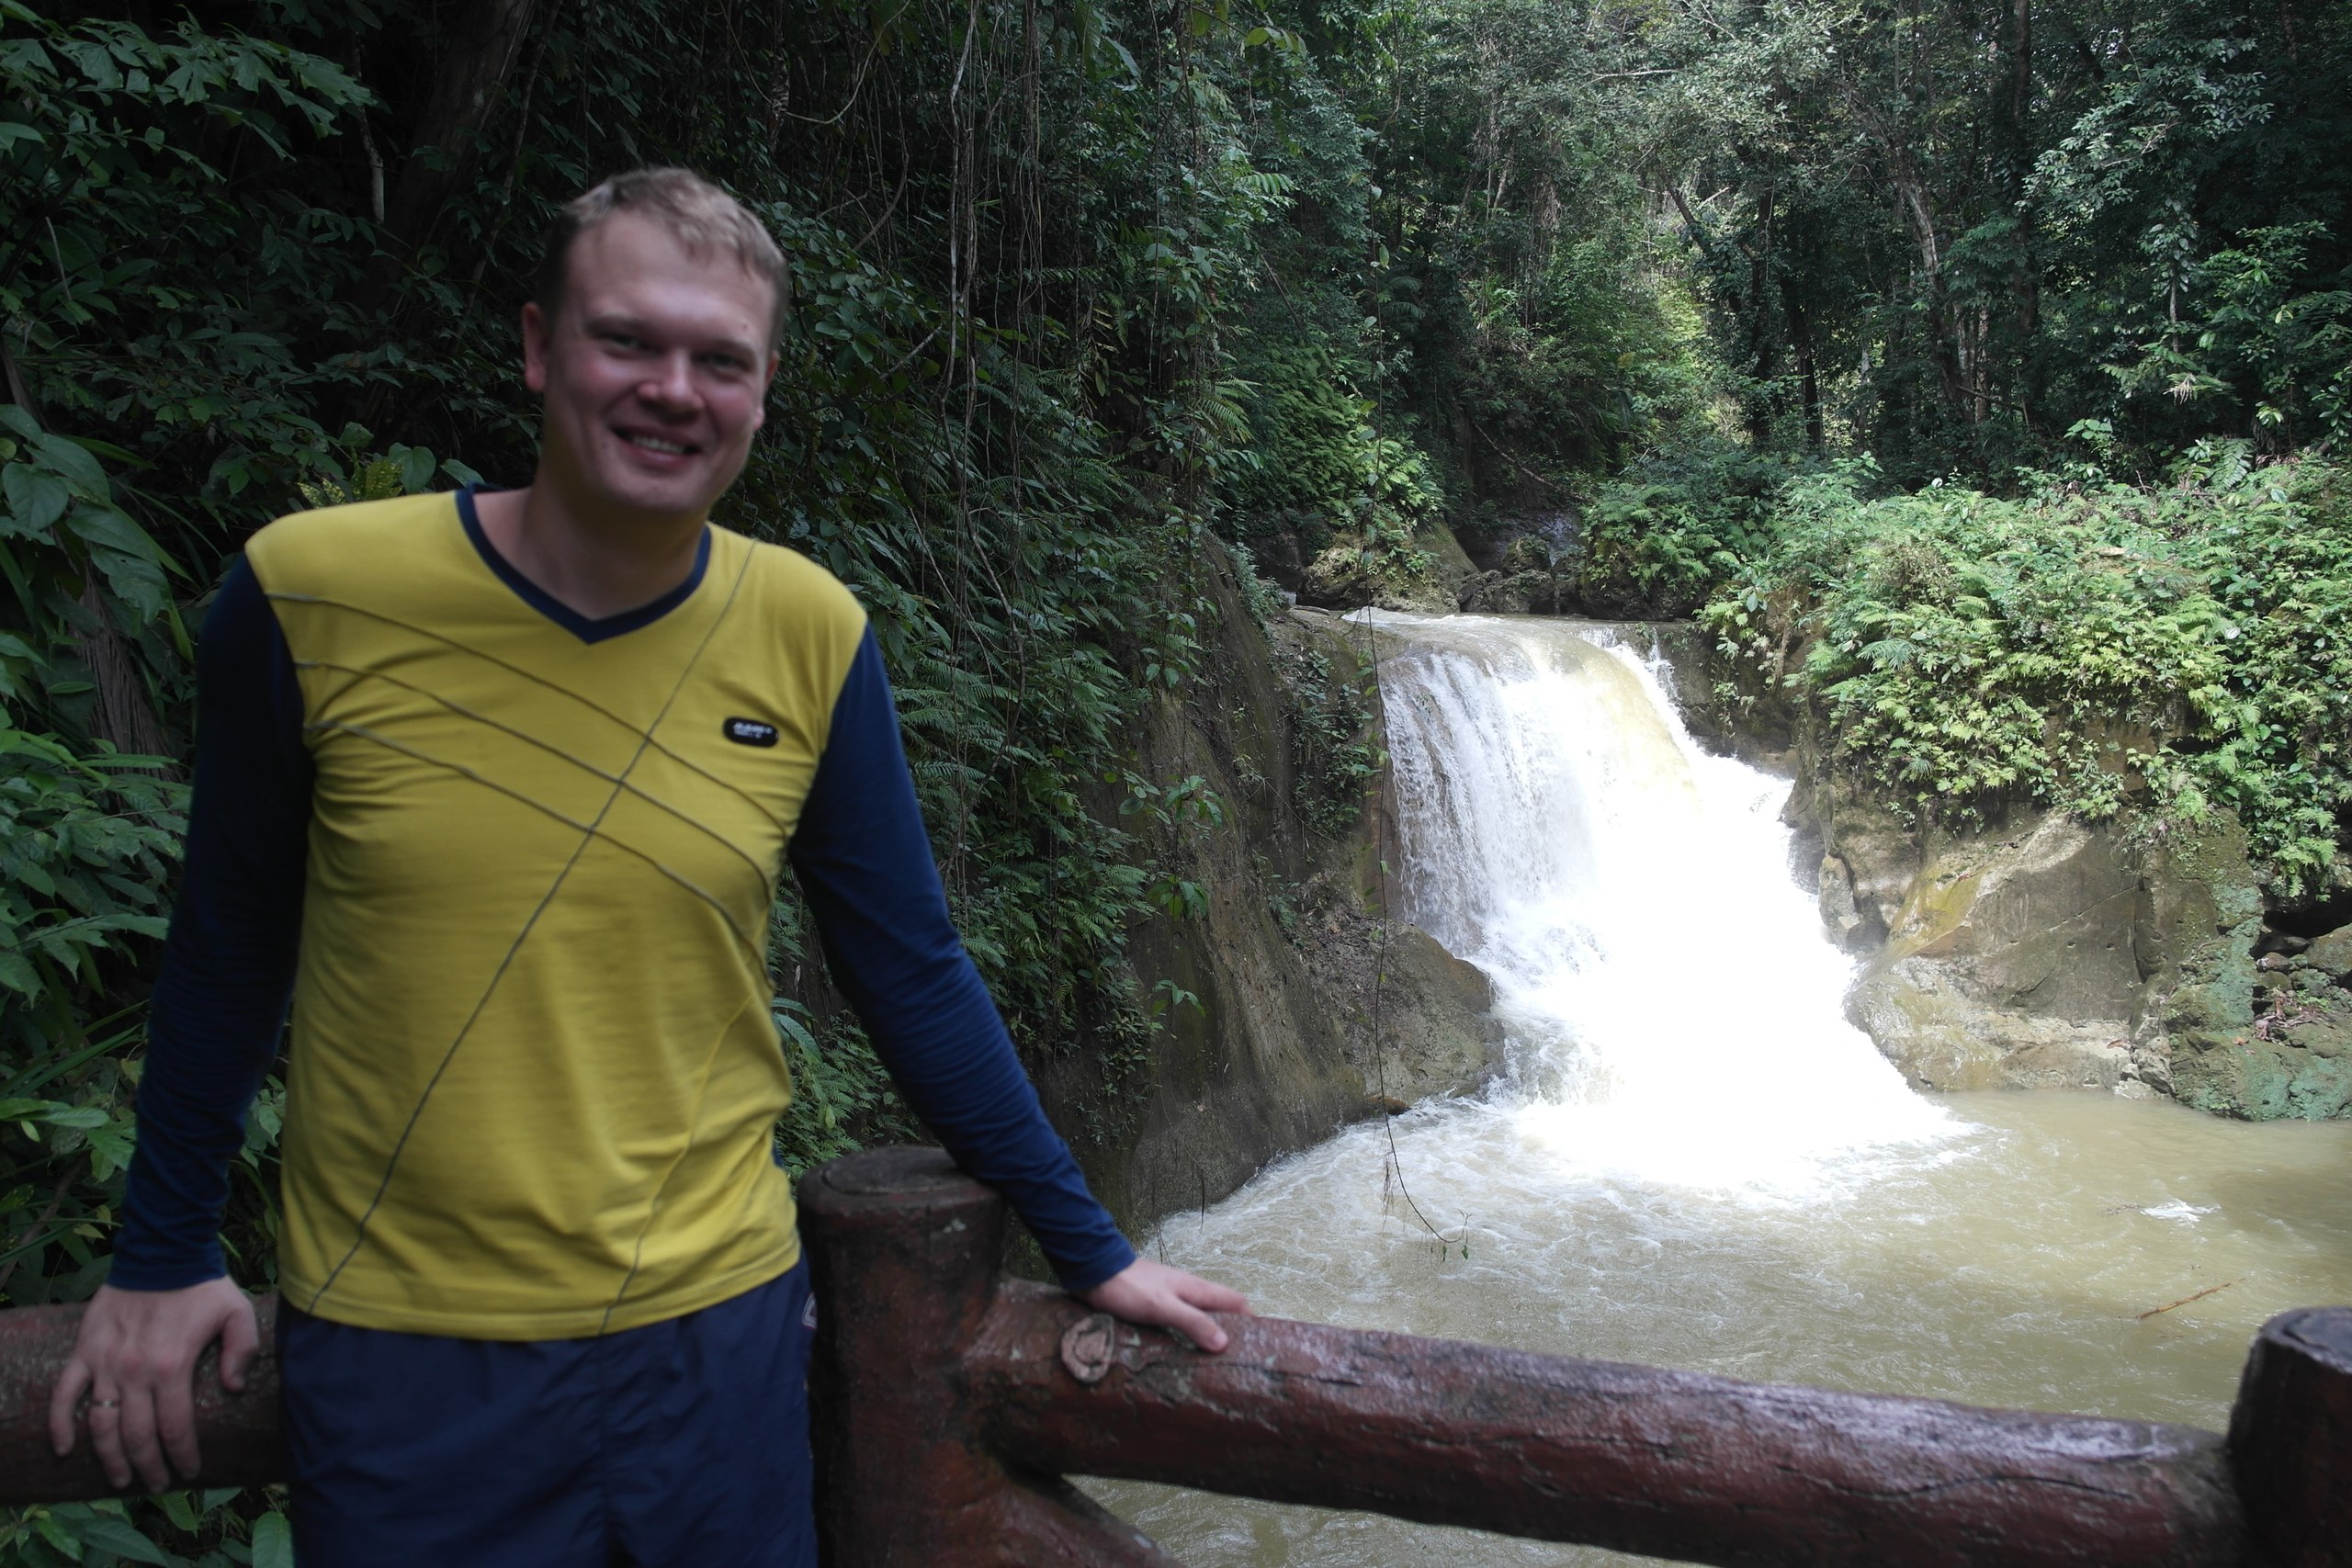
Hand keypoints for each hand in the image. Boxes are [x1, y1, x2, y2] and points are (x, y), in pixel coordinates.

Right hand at [48, 1277, 259, 1490]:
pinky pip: (64, 1394)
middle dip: (148, 1467)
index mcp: (172, 1366)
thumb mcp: (238, 1313)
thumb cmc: (203, 1285)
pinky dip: (59, 1424)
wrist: (162, 1253)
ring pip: (100, 1424)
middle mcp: (134, 1371)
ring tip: (119, 1480)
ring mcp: (104, 1364)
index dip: (182, 1455)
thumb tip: (232, 1389)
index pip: (174, 1428)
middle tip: (157, 1485)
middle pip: (136, 1436)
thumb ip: (242, 1351)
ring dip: (108, 1457)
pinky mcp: (84, 1352)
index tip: (190, 1472)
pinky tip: (64, 1449)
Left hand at [1078, 1258, 1249, 1352]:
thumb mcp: (1163, 1308)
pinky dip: (1186, 1332)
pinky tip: (1179, 1349)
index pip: (1235, 1301)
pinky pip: (1179, 1319)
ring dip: (1207, 1332)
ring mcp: (1170, 1295)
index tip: (1257, 1343)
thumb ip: (1193, 1322)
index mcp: (1195, 1288)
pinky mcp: (1154, 1302)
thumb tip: (1225, 1343)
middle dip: (1230, 1329)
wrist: (1095, 1271)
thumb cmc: (1130, 1288)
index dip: (1250, 1319)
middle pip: (1218, 1309)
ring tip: (1209, 1361)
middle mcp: (1187, 1290)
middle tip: (1234, 1359)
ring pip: (1198, 1314)